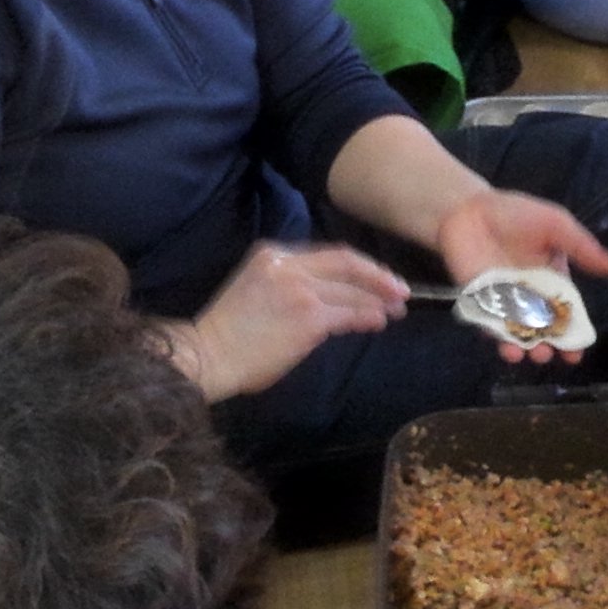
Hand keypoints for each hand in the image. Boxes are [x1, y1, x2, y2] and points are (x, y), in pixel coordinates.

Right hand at [173, 241, 406, 400]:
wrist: (208, 355)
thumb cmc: (229, 334)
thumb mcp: (257, 288)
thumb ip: (291, 283)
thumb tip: (331, 297)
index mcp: (272, 254)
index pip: (328, 255)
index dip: (358, 265)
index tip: (377, 276)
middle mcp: (288, 264)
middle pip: (346, 263)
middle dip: (377, 276)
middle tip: (399, 289)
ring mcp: (300, 289)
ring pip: (350, 289)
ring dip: (376, 299)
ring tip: (394, 310)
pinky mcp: (308, 316)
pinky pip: (347, 313)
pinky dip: (366, 316)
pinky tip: (377, 322)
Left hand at [436, 187, 607, 363]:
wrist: (471, 209)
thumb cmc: (516, 214)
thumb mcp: (556, 225)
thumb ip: (581, 247)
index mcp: (552, 280)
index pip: (566, 313)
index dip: (572, 334)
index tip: (577, 353)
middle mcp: (530, 296)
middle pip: (542, 329)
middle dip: (549, 346)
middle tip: (551, 356)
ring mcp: (504, 302)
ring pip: (517, 333)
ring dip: (525, 348)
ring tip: (533, 354)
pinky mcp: (481, 303)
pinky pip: (490, 326)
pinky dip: (498, 338)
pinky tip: (506, 345)